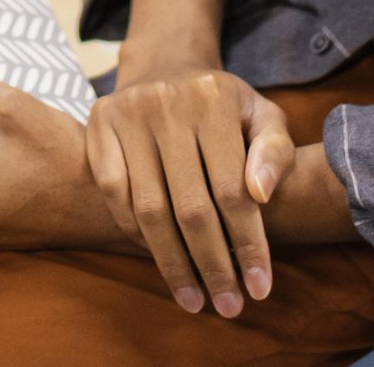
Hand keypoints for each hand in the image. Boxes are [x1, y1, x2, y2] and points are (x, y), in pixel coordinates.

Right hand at [86, 65, 295, 318]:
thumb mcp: (263, 116)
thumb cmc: (223, 107)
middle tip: (229, 306)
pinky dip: (136, 234)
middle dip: (213, 265)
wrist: (165, 66)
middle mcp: (167, 103)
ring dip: (173, 263)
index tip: (261, 288)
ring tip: (195, 300)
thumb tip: (259, 194)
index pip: (234, 190)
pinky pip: (114, 195)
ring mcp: (127, 113)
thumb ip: (275, 152)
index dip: (248, 245)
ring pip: (149, 208)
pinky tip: (160, 259)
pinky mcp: (98, 124)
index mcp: (215, 99)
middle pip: (191, 206)